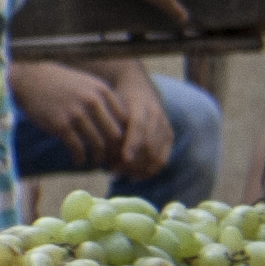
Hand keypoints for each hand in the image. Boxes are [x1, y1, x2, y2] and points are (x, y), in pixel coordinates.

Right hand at [11, 59, 125, 165]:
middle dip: (114, 150)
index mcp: (102, 91)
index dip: (124, 135)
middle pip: (115, 135)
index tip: (118, 145)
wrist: (30, 78)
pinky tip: (78, 161)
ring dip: (98, 158)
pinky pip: (77, 148)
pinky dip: (80, 159)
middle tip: (110, 158)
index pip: (124, 120)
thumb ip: (102, 99)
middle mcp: (92, 102)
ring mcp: (76, 114)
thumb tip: (118, 121)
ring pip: (98, 144)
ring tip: (95, 163)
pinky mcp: (60, 125)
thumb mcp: (86, 84)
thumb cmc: (59, 82)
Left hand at [103, 60, 174, 175]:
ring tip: (120, 175)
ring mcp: (164, 126)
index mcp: (139, 105)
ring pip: (157, 154)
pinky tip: (134, 177)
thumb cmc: (115, 99)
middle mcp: (155, 115)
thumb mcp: (107, 104)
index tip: (125, 158)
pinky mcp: (169, 136)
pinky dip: (150, 170)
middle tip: (112, 172)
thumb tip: (95, 146)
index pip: (139, 126)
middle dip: (132, 162)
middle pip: (149, 144)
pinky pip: (163, 158)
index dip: (133, 143)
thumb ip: (104, 121)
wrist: (139, 88)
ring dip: (138, 169)